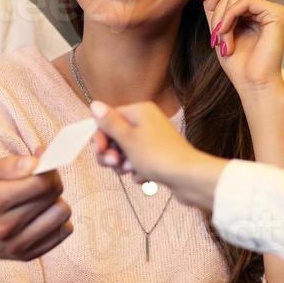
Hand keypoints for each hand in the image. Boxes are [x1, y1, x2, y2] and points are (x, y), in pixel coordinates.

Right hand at [0, 154, 70, 262]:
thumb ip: (6, 165)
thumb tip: (35, 163)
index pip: (41, 184)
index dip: (47, 168)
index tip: (39, 164)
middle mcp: (5, 227)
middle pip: (53, 198)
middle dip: (51, 182)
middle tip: (37, 179)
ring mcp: (16, 245)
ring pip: (61, 216)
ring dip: (55, 202)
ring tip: (37, 198)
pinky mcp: (25, 256)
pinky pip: (60, 234)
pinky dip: (55, 220)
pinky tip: (40, 214)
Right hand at [88, 101, 224, 209]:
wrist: (188, 178)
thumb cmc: (158, 156)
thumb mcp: (127, 138)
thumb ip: (109, 122)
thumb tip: (95, 104)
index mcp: (139, 111)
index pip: (109, 119)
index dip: (101, 137)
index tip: (100, 151)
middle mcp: (147, 122)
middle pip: (115, 137)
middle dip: (111, 153)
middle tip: (115, 163)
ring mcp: (153, 140)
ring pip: (125, 152)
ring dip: (123, 164)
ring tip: (132, 170)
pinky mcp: (158, 156)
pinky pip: (138, 163)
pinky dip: (138, 171)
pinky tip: (146, 176)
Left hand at [195, 0, 283, 93]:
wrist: (252, 84)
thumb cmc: (238, 64)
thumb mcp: (218, 29)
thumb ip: (215, 6)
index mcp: (252, 10)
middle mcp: (264, 7)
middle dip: (215, 9)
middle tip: (214, 35)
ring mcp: (273, 9)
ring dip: (221, 20)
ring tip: (222, 43)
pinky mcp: (278, 14)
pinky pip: (245, 2)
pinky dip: (229, 17)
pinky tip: (226, 34)